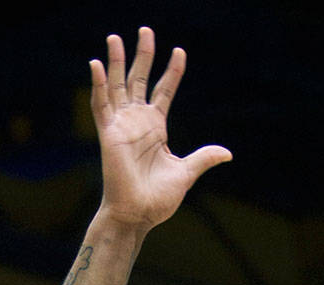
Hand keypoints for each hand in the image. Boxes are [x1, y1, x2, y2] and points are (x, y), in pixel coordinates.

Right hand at [91, 28, 230, 232]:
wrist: (138, 216)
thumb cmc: (157, 200)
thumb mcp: (186, 173)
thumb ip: (203, 158)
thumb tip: (227, 153)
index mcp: (156, 127)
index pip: (164, 90)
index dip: (172, 71)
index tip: (179, 51)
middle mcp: (138, 121)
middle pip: (139, 79)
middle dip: (142, 54)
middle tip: (146, 30)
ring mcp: (122, 126)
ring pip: (117, 86)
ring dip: (116, 62)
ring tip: (114, 37)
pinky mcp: (108, 135)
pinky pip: (100, 106)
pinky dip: (98, 86)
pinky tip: (96, 65)